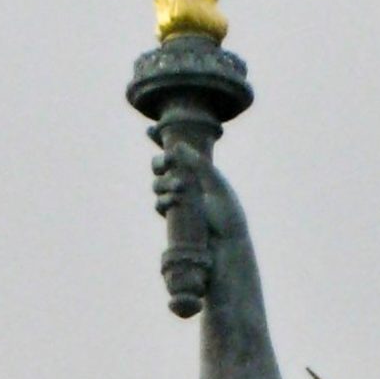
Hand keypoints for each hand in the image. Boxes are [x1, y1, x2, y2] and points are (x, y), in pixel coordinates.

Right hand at [150, 132, 246, 246]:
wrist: (227, 247)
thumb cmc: (228, 215)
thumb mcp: (216, 185)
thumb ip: (198, 164)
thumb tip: (175, 146)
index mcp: (199, 170)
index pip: (179, 151)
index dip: (162, 140)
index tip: (151, 131)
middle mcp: (186, 183)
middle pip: (161, 165)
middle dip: (160, 162)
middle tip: (168, 162)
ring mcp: (178, 200)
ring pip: (157, 184)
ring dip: (164, 182)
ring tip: (180, 188)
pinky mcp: (173, 218)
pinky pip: (159, 204)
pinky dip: (163, 201)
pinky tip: (173, 203)